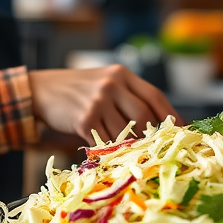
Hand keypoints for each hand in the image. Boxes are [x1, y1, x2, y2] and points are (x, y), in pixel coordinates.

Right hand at [29, 65, 176, 145]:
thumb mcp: (105, 82)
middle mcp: (112, 84)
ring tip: (122, 148)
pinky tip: (103, 149)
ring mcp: (98, 101)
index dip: (171, 115)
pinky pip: (105, 141)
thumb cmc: (77, 89)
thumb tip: (155, 123)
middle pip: (144, 116)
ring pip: (125, 132)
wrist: (41, 90)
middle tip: (148, 146)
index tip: (182, 129)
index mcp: (121, 74)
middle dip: (148, 134)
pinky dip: (107, 149)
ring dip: (126, 145)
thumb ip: (127, 96)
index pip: (155, 95)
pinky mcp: (84, 119)